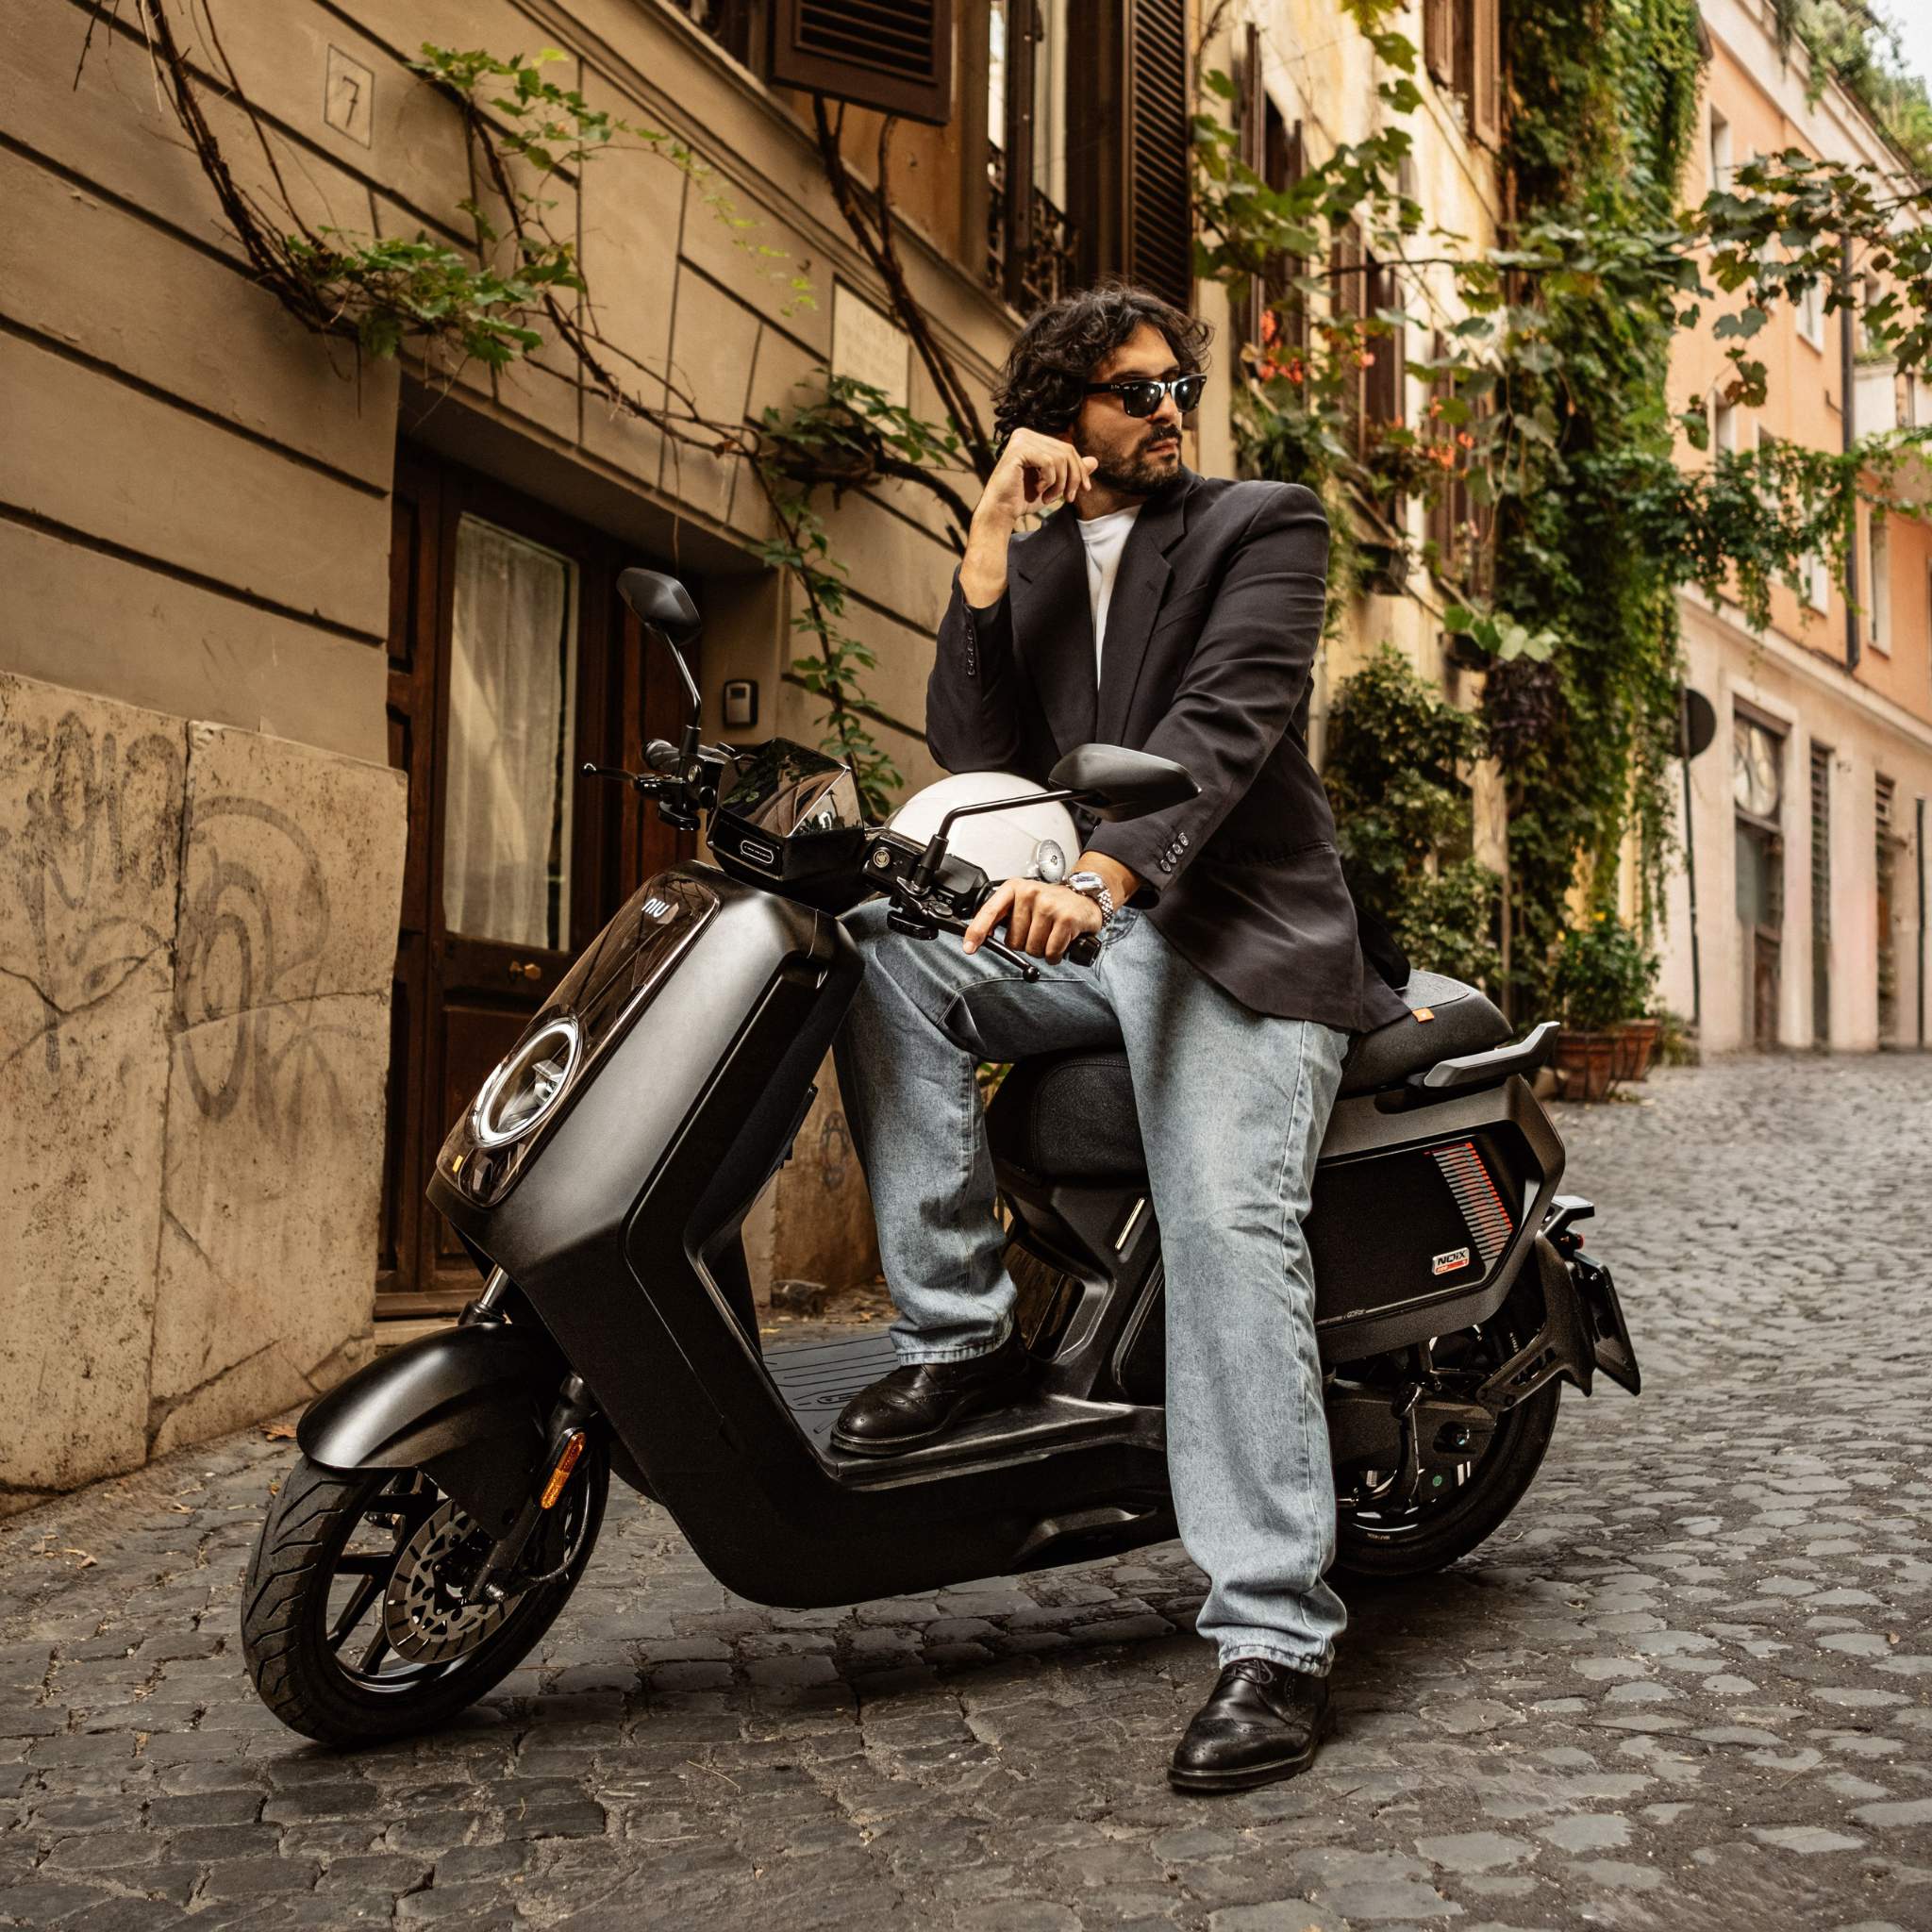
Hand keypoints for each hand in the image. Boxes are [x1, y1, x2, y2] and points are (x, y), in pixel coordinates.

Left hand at [963, 878, 1103, 962]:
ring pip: (1032, 948)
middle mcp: (1030, 894)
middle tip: (1038, 931)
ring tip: (1050, 934)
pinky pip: (1051, 952)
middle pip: (1013, 940)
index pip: (990, 912)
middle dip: (1025, 943)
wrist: (1085, 897)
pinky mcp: (1065, 919)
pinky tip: (1060, 942)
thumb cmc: (1052, 903)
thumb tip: (979, 937)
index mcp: (1014, 888)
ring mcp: (1048, 906)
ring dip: (1042, 950)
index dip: (977, 931)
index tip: (969, 947)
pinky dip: (1055, 955)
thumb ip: (1003, 916)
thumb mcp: (1024, 901)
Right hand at [977, 428, 1098, 527]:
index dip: (1080, 469)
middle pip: (1067, 451)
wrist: (1001, 511)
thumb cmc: (1023, 498)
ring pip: (1060, 458)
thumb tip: (1095, 461)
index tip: (1084, 489)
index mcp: (1033, 438)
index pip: (1068, 449)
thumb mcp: (1054, 485)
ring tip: (1049, 497)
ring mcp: (1021, 439)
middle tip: (1068, 498)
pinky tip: (1038, 489)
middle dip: (1073, 478)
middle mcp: (1026, 434)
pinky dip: (1049, 481)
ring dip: (1060, 483)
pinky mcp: (1018, 449)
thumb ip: (1072, 472)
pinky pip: (1049, 463)